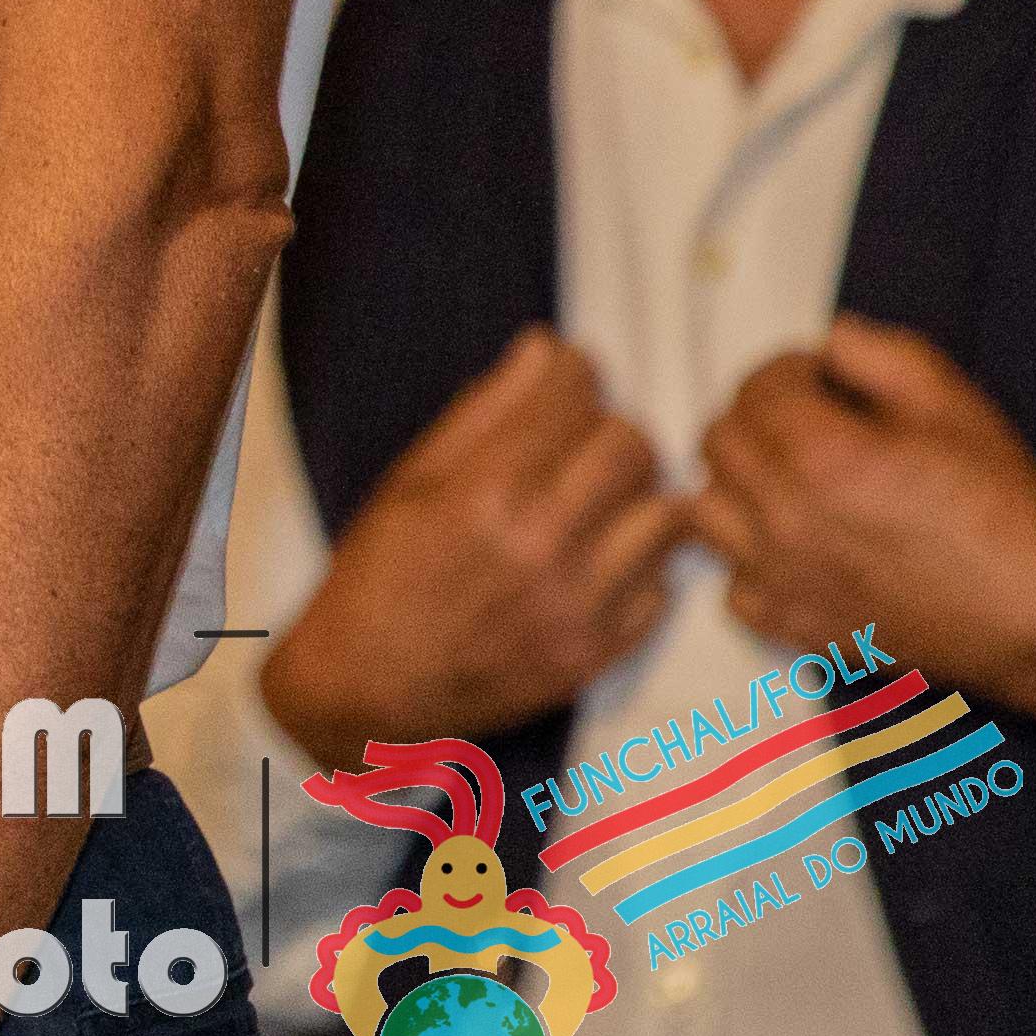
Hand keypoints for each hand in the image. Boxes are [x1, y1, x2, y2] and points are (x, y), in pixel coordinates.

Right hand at [264, 329, 679, 760]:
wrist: (371, 685)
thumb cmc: (380, 573)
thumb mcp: (411, 480)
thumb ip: (484, 412)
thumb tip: (546, 350)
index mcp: (482, 492)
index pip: (571, 396)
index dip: (573, 370)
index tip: (565, 373)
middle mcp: (539, 546)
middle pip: (631, 446)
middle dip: (609, 427)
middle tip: (582, 440)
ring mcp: (576, 606)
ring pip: (665, 513)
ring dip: (637, 494)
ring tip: (601, 499)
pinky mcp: (597, 653)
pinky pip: (663, 587)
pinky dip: (640, 564)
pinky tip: (599, 559)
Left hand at [699, 319, 1035, 710]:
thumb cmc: (1007, 520)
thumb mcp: (955, 406)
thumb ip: (881, 353)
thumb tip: (832, 341)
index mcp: (822, 456)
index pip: (757, 386)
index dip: (790, 370)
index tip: (819, 377)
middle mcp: (787, 517)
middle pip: (721, 439)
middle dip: (758, 416)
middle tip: (804, 419)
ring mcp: (783, 576)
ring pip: (707, 507)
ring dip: (739, 483)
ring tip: (788, 477)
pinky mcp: (794, 624)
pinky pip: (732, 585)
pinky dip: (750, 562)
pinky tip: (792, 547)